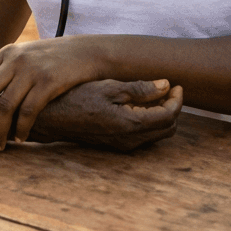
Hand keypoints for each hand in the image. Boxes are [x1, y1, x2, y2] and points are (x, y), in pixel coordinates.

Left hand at [0, 37, 135, 148]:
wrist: (87, 51)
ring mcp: (31, 70)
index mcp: (6, 53)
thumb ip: (5, 69)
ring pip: (5, 106)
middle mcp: (15, 60)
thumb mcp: (25, 56)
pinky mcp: (49, 83)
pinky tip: (20, 138)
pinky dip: (21, 128)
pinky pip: (28, 111)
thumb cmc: (53, 58)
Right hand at [31, 79, 181, 150]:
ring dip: (161, 115)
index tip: (176, 84)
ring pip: (157, 134)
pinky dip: (149, 121)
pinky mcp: (117, 145)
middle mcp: (131, 141)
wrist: (53, 118)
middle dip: (172, 108)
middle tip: (167, 89)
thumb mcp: (109, 87)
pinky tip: (138, 105)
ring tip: (154, 94)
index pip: (169, 116)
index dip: (177, 100)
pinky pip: (143, 136)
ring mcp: (124, 146)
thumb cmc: (78, 98)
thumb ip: (140, 88)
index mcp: (131, 124)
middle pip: (168, 129)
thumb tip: (165, 86)